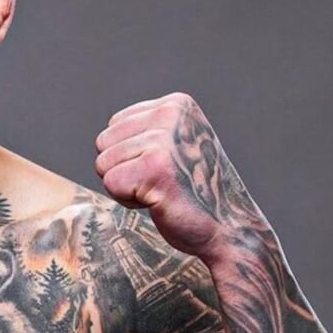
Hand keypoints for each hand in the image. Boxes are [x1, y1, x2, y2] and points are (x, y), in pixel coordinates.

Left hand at [94, 92, 258, 258]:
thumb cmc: (196, 190)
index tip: (164, 167)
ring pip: (103, 164)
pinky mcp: (155, 169)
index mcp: (175, 104)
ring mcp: (163, 141)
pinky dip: (127, 200)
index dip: (130, 154)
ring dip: (126, 186)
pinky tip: (159, 201)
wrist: (230, 227)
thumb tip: (102, 139)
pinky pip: (110, 183)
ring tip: (161, 190)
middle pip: (103, 143)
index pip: (114, 125)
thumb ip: (145, 131)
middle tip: (161, 182)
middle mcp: (170, 115)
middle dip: (123, 169)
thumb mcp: (176, 144)